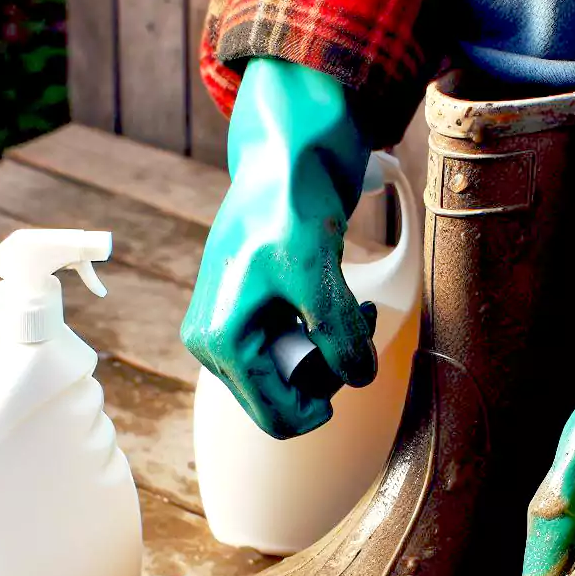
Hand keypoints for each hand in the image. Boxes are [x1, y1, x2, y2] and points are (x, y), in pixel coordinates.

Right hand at [182, 57, 376, 438]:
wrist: (286, 158)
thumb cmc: (289, 205)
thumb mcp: (318, 274)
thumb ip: (338, 335)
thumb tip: (358, 377)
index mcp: (221, 341)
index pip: (276, 418)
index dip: (322, 405)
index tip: (352, 366)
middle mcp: (215, 343)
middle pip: (284, 400)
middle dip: (328, 372)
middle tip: (359, 328)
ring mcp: (232, 330)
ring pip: (291, 377)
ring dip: (331, 351)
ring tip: (358, 309)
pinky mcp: (251, 316)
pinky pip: (292, 351)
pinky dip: (323, 335)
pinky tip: (346, 302)